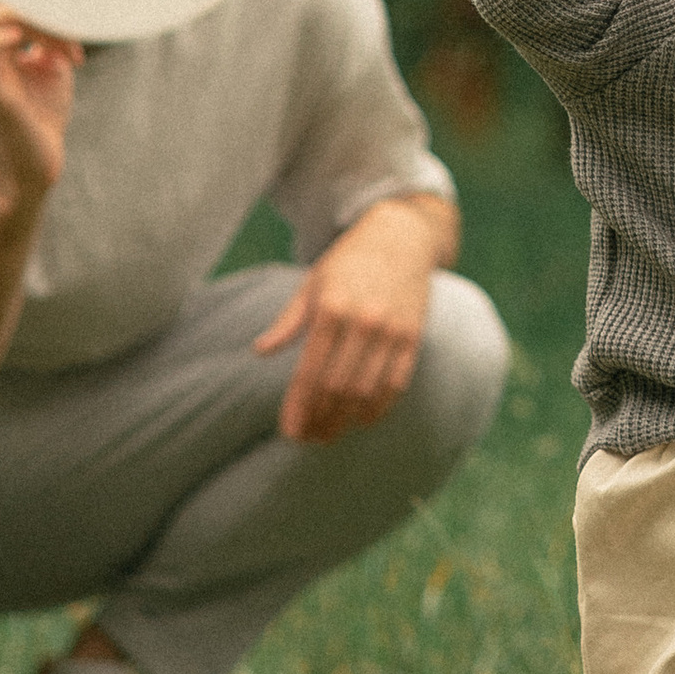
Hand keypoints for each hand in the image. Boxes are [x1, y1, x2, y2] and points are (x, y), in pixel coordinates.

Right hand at [0, 3, 83, 211]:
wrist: (36, 163)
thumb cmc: (43, 118)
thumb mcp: (54, 68)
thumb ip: (51, 39)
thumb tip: (52, 19)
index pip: (7, 9)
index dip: (42, 15)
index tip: (74, 43)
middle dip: (33, 15)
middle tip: (67, 42)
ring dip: (26, 27)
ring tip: (58, 51)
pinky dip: (1, 42)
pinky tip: (32, 51)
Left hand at [255, 198, 445, 441]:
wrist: (403, 234)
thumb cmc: (350, 260)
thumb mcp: (313, 282)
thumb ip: (289, 320)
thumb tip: (261, 351)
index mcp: (332, 308)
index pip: (310, 371)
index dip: (299, 406)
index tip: (289, 430)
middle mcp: (363, 321)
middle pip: (337, 388)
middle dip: (319, 419)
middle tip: (306, 439)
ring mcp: (392, 330)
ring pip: (366, 392)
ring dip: (345, 420)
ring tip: (328, 436)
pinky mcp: (414, 336)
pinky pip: (396, 384)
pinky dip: (378, 408)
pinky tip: (361, 420)